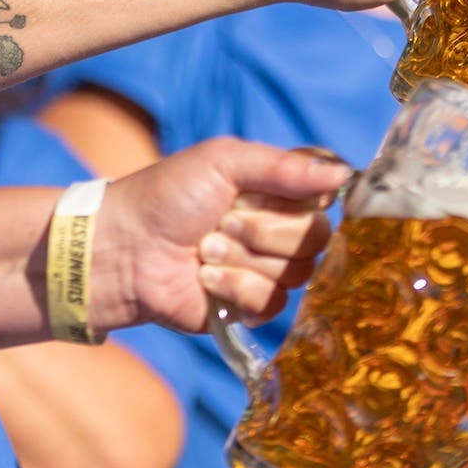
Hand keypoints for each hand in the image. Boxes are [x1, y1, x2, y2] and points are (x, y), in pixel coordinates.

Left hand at [89, 138, 348, 336]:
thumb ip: (284, 166)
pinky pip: (273, 302)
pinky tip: (203, 278)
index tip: (270, 194)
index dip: (305, 199)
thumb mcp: (222, 161)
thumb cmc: (166, 196)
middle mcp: (276, 230)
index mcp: (274, 191)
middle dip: (265, 229)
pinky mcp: (248, 306)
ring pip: (297, 272)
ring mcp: (264, 269)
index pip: (325, 197)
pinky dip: (234, 287)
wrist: (124, 249)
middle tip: (222, 221)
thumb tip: (343, 175)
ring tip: (204, 249)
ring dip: (243, 258)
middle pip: (317, 237)